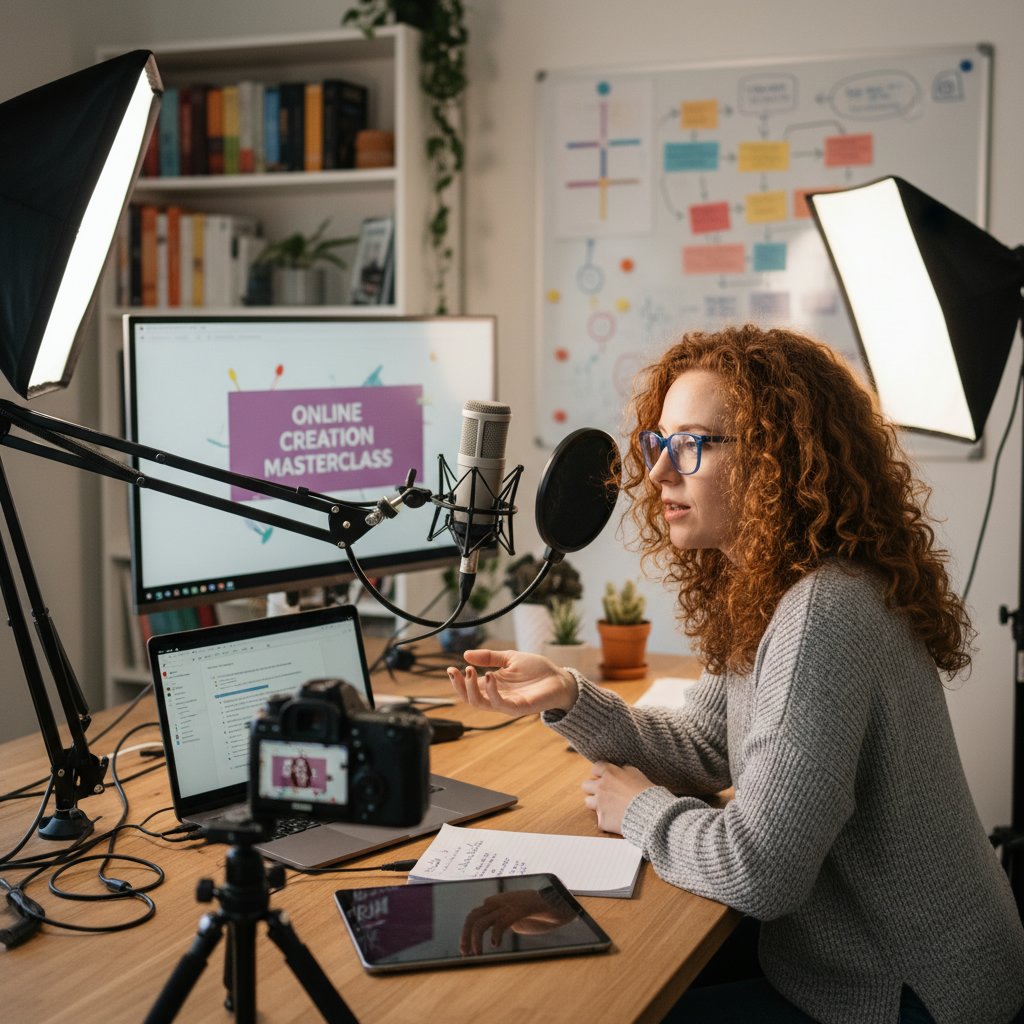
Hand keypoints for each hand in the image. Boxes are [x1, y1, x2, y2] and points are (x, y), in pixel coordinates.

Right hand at [447, 649, 578, 716]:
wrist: (560, 679)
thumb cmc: (537, 670)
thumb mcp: (510, 658)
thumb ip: (489, 657)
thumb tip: (466, 654)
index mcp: (493, 686)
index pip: (469, 688)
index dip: (457, 680)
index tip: (449, 668)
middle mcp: (497, 697)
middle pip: (470, 699)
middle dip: (459, 686)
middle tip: (456, 670)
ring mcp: (507, 704)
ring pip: (481, 703)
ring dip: (472, 689)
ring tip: (470, 671)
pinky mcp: (519, 707)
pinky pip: (500, 704)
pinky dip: (492, 691)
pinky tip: (489, 676)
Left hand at [460, 889, 573, 954]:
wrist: (558, 903)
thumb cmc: (537, 913)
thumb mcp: (516, 918)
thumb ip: (504, 922)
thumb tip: (492, 937)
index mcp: (497, 903)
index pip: (474, 915)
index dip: (466, 933)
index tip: (465, 950)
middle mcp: (500, 901)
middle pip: (473, 917)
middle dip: (466, 935)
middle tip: (466, 954)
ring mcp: (509, 904)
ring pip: (482, 920)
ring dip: (476, 939)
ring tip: (478, 954)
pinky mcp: (521, 908)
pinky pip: (502, 921)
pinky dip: (495, 934)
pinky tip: (496, 944)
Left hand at [581, 761, 653, 834]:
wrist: (651, 814)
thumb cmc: (647, 793)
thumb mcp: (637, 774)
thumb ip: (624, 770)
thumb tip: (620, 770)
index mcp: (609, 774)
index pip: (596, 768)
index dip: (601, 773)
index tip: (606, 777)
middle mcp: (601, 787)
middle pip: (586, 785)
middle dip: (593, 788)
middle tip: (604, 792)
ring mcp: (600, 804)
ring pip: (588, 801)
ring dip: (596, 803)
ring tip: (608, 807)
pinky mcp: (602, 820)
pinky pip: (600, 819)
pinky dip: (607, 819)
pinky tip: (617, 819)